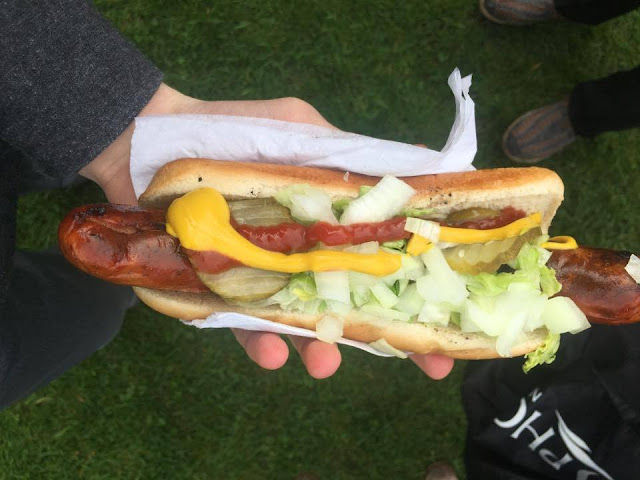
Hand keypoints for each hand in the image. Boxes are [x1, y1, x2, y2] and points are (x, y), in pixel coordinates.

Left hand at [79, 83, 453, 379]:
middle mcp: (306, 250)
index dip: (422, 282)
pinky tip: (273, 355)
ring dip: (321, 346)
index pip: (386, 252)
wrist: (148, 145)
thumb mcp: (298, 128)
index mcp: (333, 216)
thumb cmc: (230, 129)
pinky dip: (260, 341)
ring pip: (304, 319)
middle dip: (393, 333)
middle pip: (357, 295)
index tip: (452, 311)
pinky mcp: (224, 289)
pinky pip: (244, 323)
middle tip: (427, 365)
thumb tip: (426, 164)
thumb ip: (348, 153)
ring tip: (326, 365)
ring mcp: (267, 273)